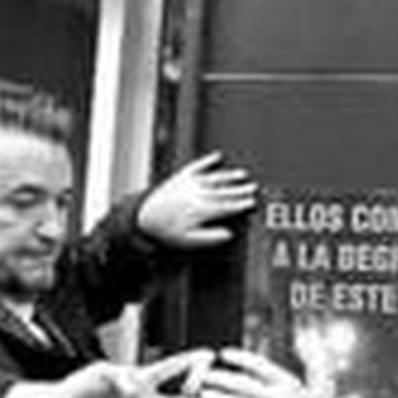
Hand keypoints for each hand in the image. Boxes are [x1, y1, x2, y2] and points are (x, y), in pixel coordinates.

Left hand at [137, 152, 257, 247]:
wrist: (143, 217)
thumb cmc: (165, 231)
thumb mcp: (189, 241)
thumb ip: (211, 238)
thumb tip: (229, 234)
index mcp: (201, 210)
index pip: (227, 207)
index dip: (242, 204)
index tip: (253, 202)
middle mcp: (197, 194)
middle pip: (224, 191)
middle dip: (241, 189)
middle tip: (254, 187)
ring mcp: (189, 183)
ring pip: (215, 178)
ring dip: (230, 176)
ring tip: (243, 174)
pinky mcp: (180, 177)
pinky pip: (197, 165)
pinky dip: (208, 160)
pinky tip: (217, 156)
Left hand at [201, 348, 328, 397]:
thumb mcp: (321, 382)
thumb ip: (313, 360)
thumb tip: (309, 338)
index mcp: (289, 384)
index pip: (260, 365)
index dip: (240, 358)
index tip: (224, 354)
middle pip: (244, 386)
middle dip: (222, 379)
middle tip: (206, 374)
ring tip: (205, 393)